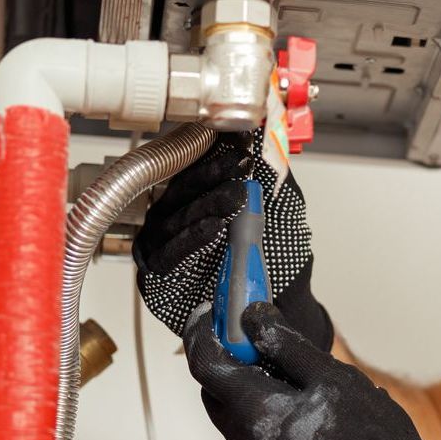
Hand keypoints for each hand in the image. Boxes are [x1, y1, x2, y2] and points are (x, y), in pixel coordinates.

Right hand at [135, 131, 332, 350]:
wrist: (280, 304)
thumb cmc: (278, 257)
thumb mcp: (283, 209)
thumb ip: (273, 175)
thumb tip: (267, 135)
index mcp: (197, 195)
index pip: (198, 166)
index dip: (217, 152)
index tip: (242, 140)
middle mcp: (174, 216)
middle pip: (184, 189)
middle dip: (213, 175)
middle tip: (240, 165)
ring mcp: (162, 244)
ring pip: (177, 218)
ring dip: (207, 206)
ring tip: (235, 198)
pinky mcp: (156, 275)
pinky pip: (170, 254)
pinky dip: (193, 242)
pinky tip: (214, 230)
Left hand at [184, 301, 440, 439]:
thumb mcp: (335, 380)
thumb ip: (287, 346)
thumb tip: (253, 319)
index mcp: (259, 415)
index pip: (207, 366)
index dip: (205, 333)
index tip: (214, 313)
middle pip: (217, 395)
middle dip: (229, 361)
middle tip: (256, 337)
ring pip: (238, 420)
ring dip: (251, 391)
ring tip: (292, 374)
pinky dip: (267, 417)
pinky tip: (305, 410)